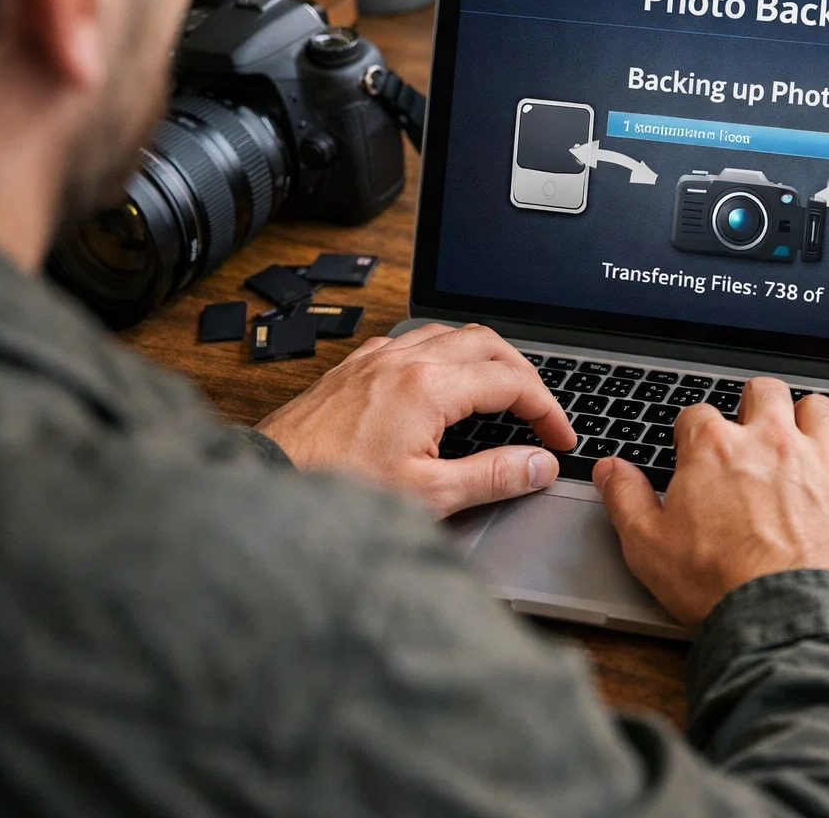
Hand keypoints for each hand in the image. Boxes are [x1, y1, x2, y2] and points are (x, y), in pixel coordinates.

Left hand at [257, 324, 576, 515]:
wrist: (268, 481)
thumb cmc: (336, 489)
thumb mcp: (429, 494)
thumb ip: (493, 476)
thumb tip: (538, 465)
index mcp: (429, 387)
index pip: (512, 382)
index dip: (547, 410)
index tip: (559, 438)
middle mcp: (404, 360)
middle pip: (488, 343)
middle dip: (524, 375)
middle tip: (539, 412)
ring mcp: (376, 358)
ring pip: (450, 334)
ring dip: (485, 358)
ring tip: (501, 393)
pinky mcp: (354, 367)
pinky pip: (412, 341)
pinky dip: (443, 355)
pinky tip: (441, 385)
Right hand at [592, 377, 828, 626]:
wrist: (789, 616)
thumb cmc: (721, 586)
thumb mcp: (648, 548)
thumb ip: (626, 500)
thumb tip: (610, 470)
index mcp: (714, 450)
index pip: (696, 416)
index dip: (693, 433)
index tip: (694, 452)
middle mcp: (770, 441)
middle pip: (762, 391)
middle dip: (754, 404)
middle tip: (751, 430)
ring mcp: (820, 459)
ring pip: (819, 407)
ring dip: (809, 417)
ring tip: (802, 436)